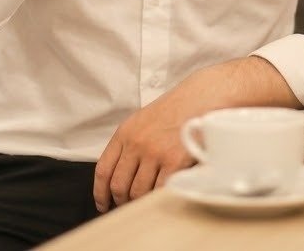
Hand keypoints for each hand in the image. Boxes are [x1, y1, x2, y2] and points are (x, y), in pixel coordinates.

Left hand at [92, 57, 301, 211]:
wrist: (202, 97)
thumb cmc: (176, 110)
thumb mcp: (143, 121)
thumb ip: (130, 145)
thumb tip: (121, 174)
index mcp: (126, 132)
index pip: (104, 170)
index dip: (100, 192)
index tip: (103, 203)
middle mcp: (137, 144)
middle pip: (119, 185)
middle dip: (121, 200)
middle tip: (127, 205)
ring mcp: (155, 154)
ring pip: (139, 192)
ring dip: (141, 201)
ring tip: (146, 202)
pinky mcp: (175, 163)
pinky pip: (160, 191)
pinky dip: (159, 197)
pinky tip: (162, 196)